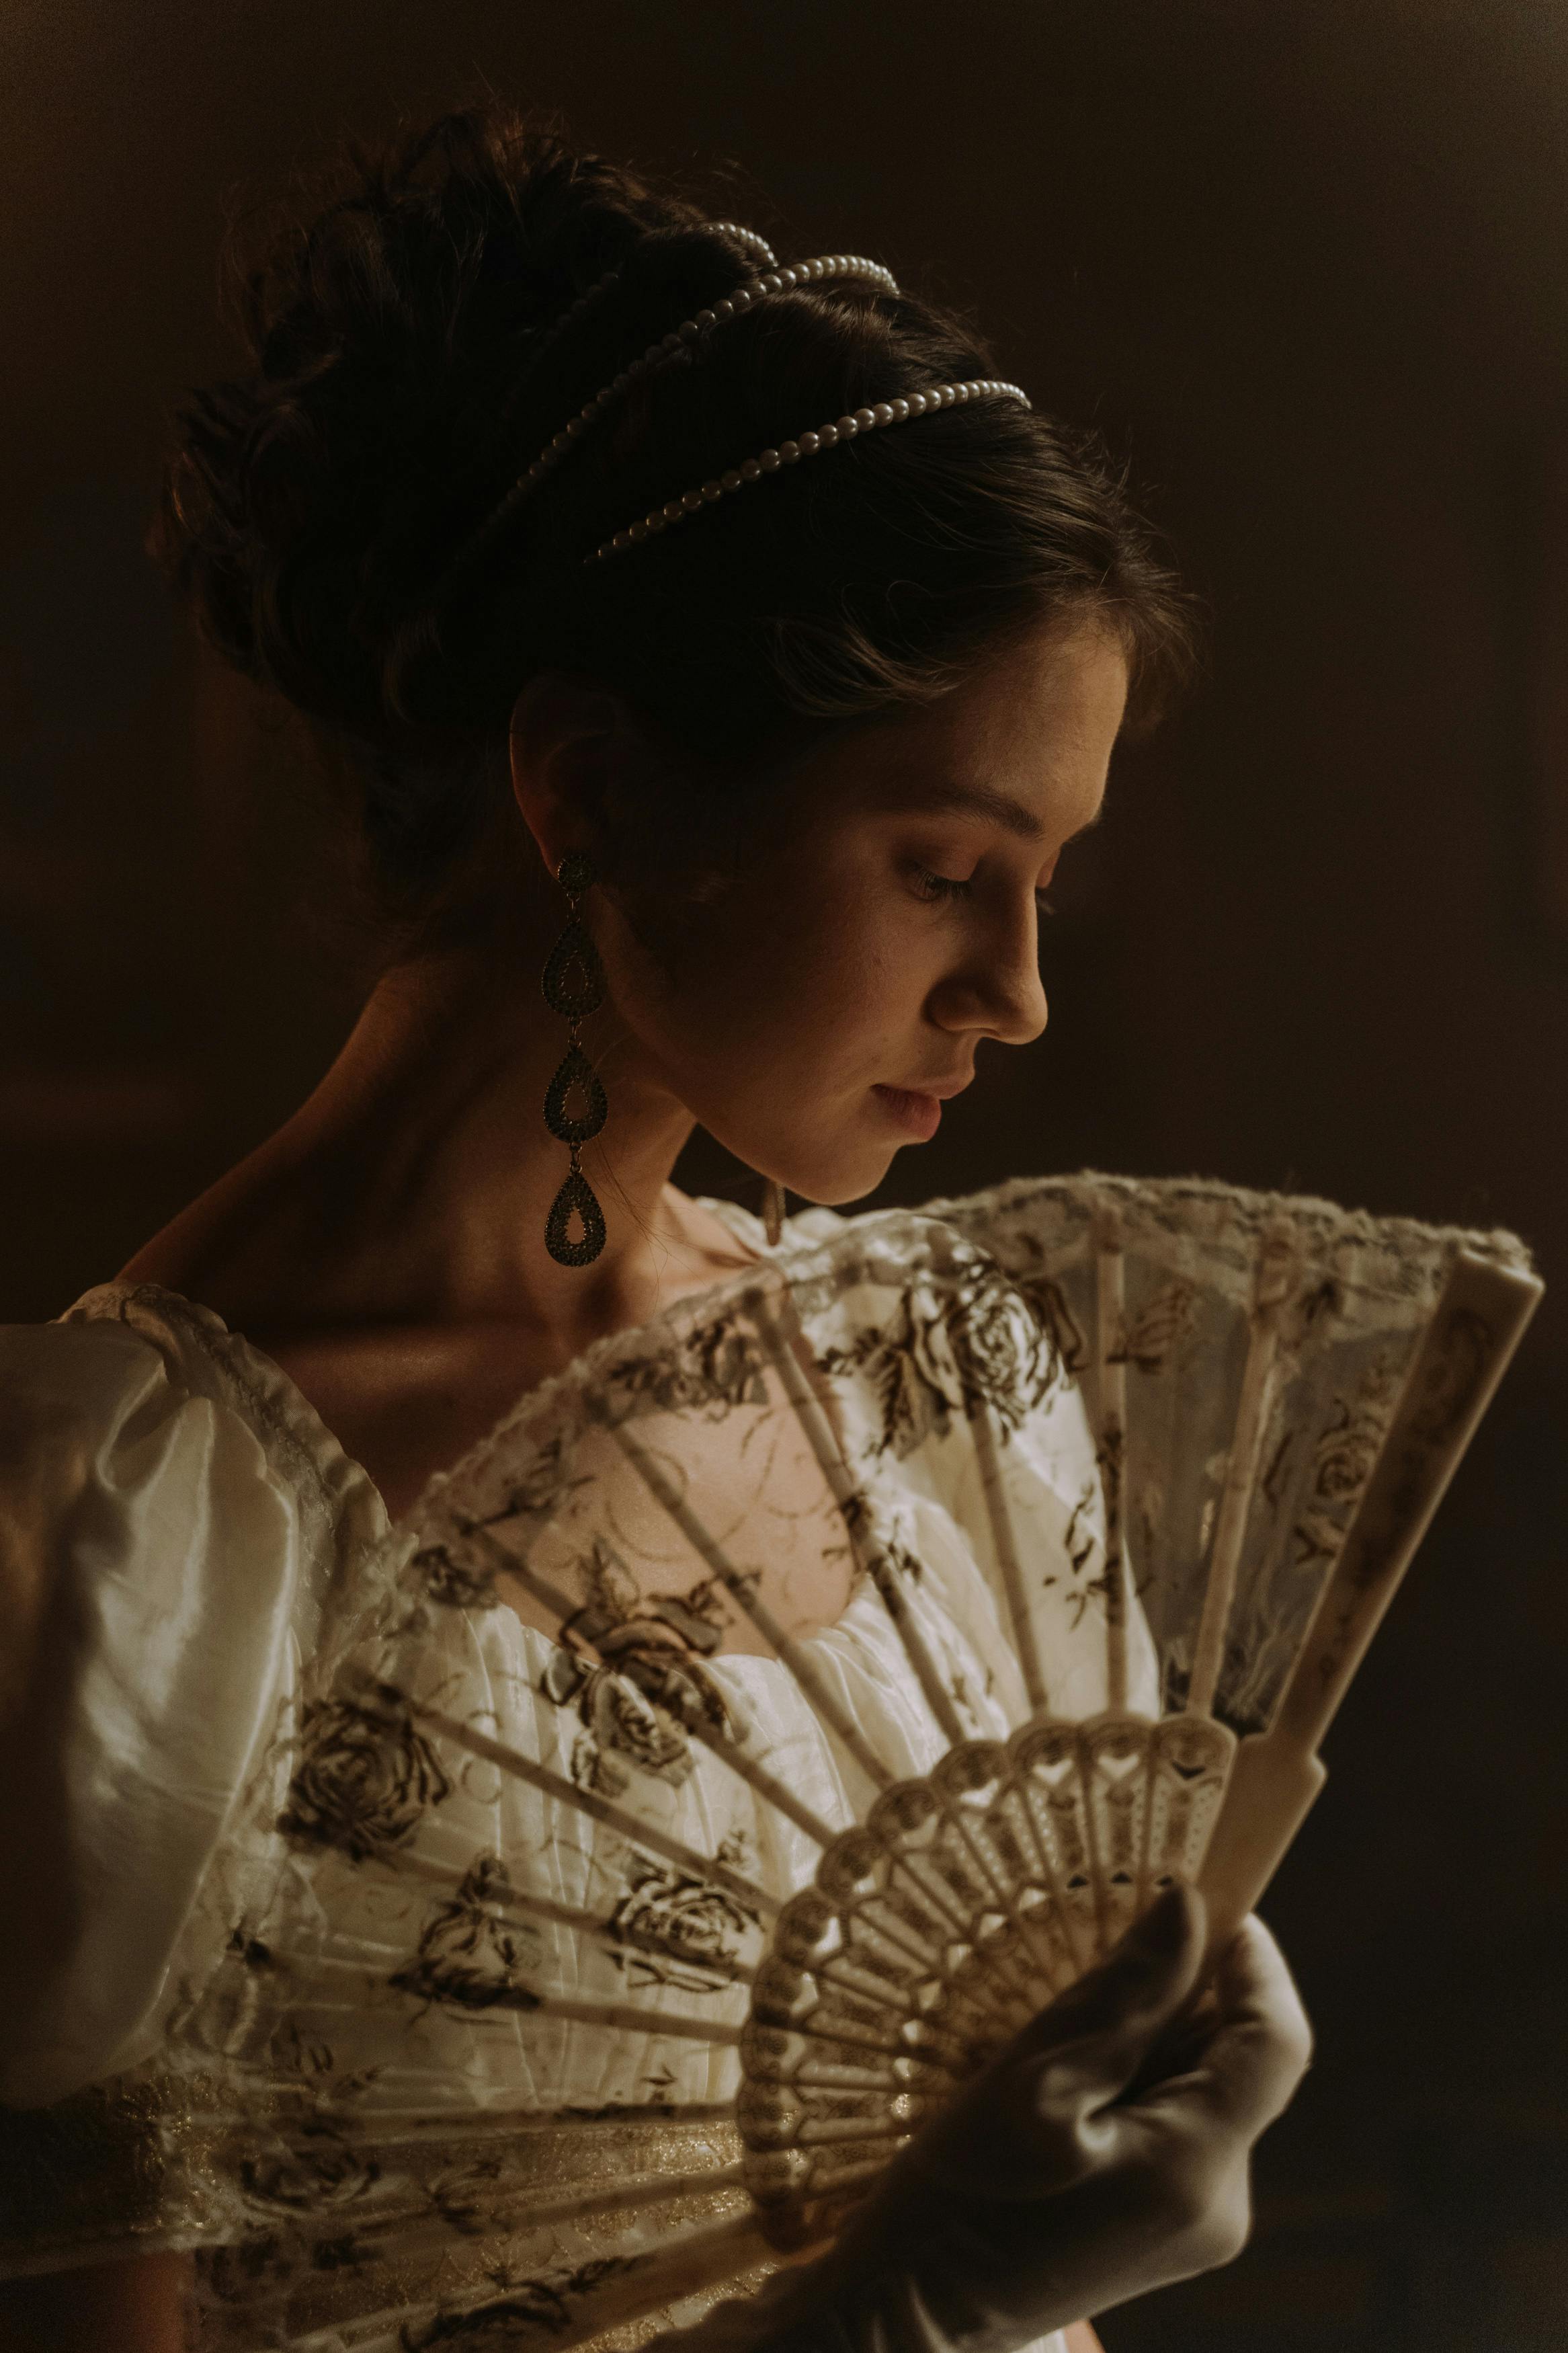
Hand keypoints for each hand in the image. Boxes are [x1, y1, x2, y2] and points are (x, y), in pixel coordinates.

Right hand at [778, 1883, 1311, 2350]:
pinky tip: (1061, 2081)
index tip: (1198, 1894)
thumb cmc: (959, 2197)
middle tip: (1098, 1953)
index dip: (1252, 1957)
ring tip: (1062, 2024)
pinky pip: (1172, 2125)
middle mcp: (1221, 2204)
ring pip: (1200, 2088)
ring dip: (1148, 2036)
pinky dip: (1131, 2081)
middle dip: (1182, 1995)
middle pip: (1236, 2061)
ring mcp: (1193, 2224)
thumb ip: (1125, 1994)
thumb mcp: (1035, 2079)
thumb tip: (1189, 1905)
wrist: (907, 2312)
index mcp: (1199, 2169)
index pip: (1275, 2040)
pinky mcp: (1162, 2228)